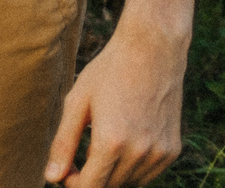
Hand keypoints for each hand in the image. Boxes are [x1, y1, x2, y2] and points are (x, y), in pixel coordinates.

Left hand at [45, 14, 186, 185]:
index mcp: (112, 142)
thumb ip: (63, 144)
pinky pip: (148, 173)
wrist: (152, 51)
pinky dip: (133, 165)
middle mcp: (139, 153)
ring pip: (129, 181)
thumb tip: (51, 178)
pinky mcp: (173, 150)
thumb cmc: (108, 72)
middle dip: (91, 175)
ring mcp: (160, 153)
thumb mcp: (77, 103)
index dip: (74, 183)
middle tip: (81, 149)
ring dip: (113, 171)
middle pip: (109, 186)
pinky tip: (126, 138)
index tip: (66, 170)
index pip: (91, 187)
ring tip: (105, 137)